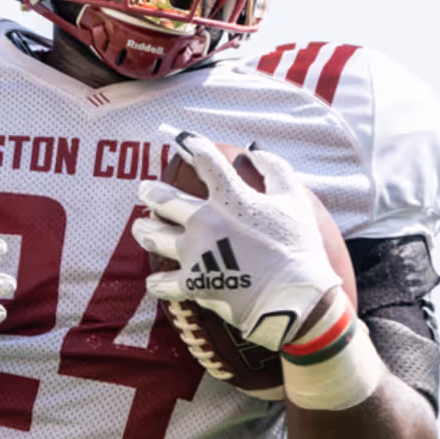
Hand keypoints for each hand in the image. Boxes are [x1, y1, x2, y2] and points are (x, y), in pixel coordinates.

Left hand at [132, 132, 340, 350]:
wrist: (295, 298)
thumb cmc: (299, 247)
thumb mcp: (294, 200)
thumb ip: (274, 169)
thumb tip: (254, 150)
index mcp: (230, 197)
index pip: (204, 160)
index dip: (190, 145)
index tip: (181, 140)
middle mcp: (205, 220)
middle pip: (163, 199)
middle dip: (150, 192)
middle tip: (144, 190)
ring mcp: (195, 252)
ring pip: (153, 235)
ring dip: (144, 229)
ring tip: (140, 227)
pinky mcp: (193, 283)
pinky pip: (163, 282)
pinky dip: (157, 282)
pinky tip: (153, 281)